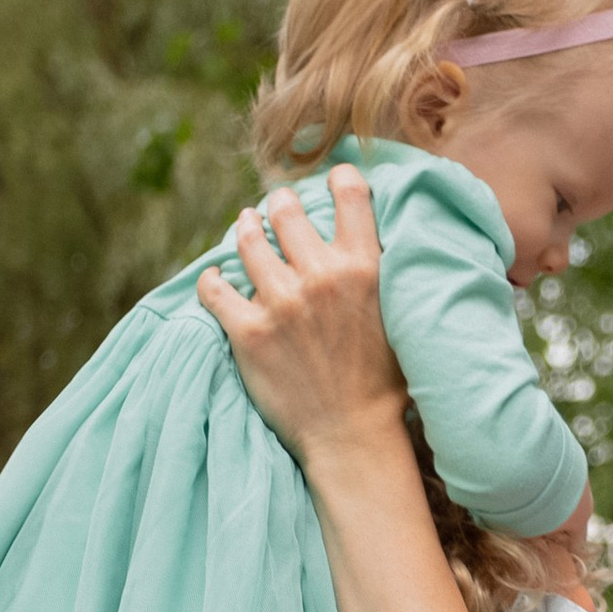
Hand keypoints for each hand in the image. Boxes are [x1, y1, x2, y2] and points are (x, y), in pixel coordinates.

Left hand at [196, 169, 407, 454]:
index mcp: (364, 267)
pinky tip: (216, 280)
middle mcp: (321, 277)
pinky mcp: (248, 333)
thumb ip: (381, 271)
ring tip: (245, 228)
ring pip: (246, 241)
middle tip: (277, 207)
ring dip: (244, 230)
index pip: (349, 192)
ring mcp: (280, 304)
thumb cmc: (384, 380)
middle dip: (279, 203)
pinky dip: (212, 280)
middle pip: (285, 209)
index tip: (330, 178)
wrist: (353, 435)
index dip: (338, 176)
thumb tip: (371, 233)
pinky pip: (214, 289)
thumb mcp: (400, 314)